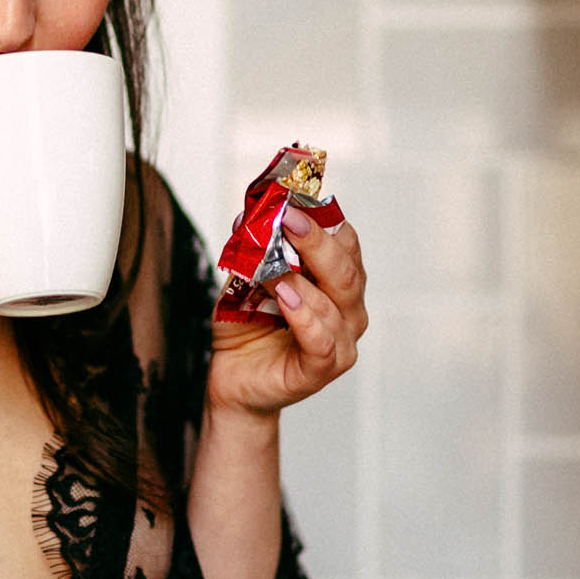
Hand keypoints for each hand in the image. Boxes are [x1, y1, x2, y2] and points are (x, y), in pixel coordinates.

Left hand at [206, 207, 366, 417]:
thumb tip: (250, 215)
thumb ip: (254, 252)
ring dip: (301, 279)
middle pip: (346, 270)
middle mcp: (348, 311)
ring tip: (271, 267)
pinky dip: (304, 316)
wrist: (231, 378)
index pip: (345, 244)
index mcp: (336, 283)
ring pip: (335, 304)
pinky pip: (321, 341)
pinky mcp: (321, 370)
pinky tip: (286, 297)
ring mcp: (340, 343)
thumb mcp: (245, 280)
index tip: (292, 200)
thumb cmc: (246, 327)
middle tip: (288, 219)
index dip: (322, 219)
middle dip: (317, 241)